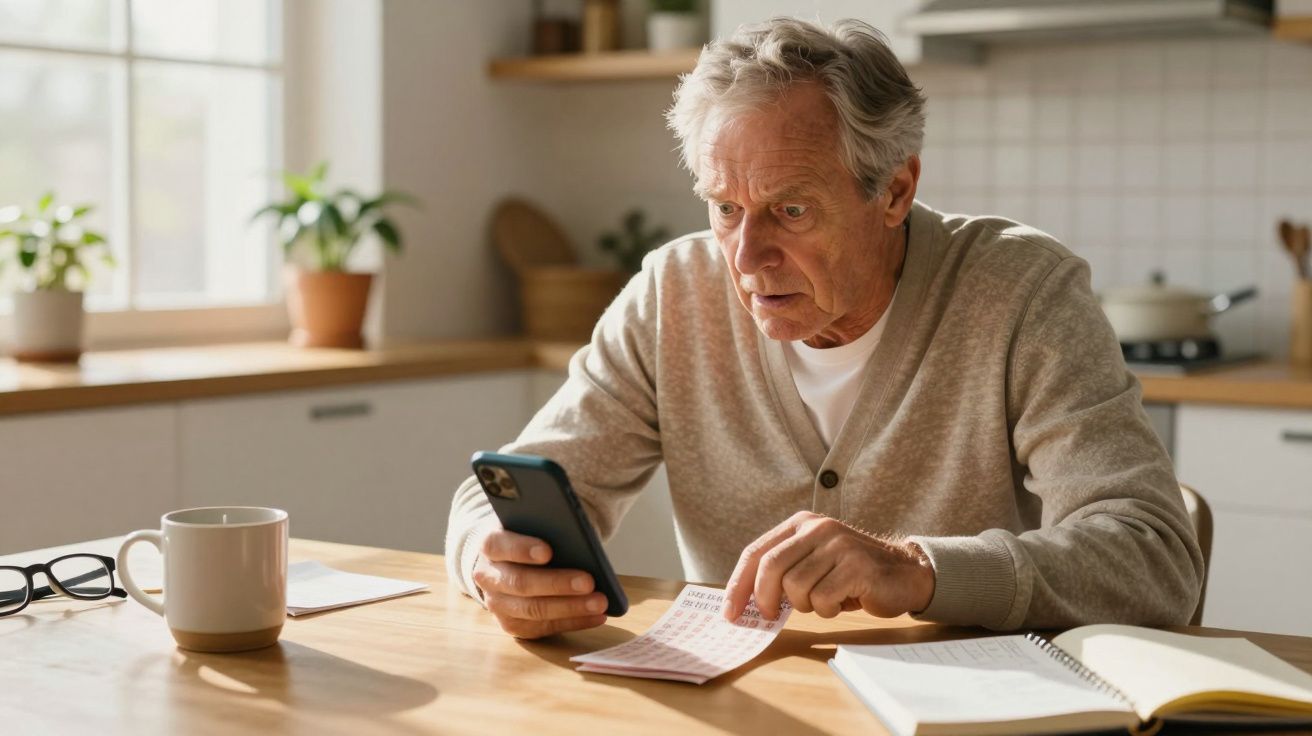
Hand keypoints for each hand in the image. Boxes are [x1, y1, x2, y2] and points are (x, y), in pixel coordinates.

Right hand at [471, 528, 609, 638]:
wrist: (508, 562)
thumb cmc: (529, 538)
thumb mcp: (533, 525)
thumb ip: (550, 528)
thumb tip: (582, 541)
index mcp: (490, 545)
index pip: (499, 545)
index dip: (522, 549)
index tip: (548, 551)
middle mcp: (488, 576)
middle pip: (520, 583)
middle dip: (557, 584)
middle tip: (589, 582)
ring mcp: (497, 604)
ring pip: (533, 610)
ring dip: (570, 607)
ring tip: (600, 603)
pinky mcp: (512, 625)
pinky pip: (544, 627)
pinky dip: (574, 622)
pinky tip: (597, 616)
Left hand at [722, 511, 934, 621]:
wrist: (904, 573)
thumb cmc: (850, 574)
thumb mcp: (813, 562)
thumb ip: (782, 572)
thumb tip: (744, 603)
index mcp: (801, 524)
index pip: (756, 552)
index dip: (738, 584)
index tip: (729, 612)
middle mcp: (818, 529)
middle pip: (770, 567)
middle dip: (764, 599)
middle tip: (770, 616)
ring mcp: (838, 545)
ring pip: (797, 587)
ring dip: (807, 605)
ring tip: (825, 600)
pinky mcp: (857, 566)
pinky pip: (823, 599)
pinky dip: (828, 610)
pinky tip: (843, 602)